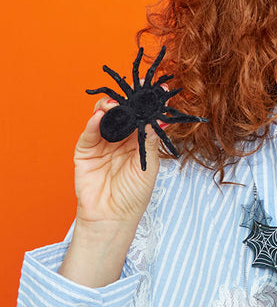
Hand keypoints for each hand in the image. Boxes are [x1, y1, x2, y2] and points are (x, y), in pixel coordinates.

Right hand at [59, 96, 160, 286]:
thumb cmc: (134, 195)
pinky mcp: (85, 150)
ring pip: (104, 117)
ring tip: (114, 104)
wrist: (113, 217)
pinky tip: (99, 116)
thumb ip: (151, 140)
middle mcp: (120, 138)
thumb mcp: (148, 165)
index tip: (157, 89)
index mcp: (138, 140)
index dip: (148, 103)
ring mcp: (102, 142)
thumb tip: (160, 118)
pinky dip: (93, 122)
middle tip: (134, 88)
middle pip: (122, 112)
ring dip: (108, 107)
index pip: (142, 116)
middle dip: (127, 99)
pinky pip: (89, 132)